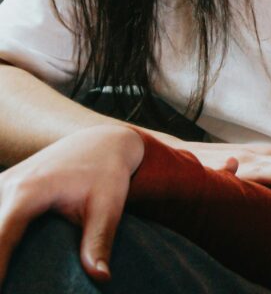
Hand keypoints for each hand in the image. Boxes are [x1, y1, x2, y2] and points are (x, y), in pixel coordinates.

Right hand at [0, 124, 143, 283]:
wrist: (102, 142)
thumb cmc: (107, 173)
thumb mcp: (109, 206)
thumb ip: (99, 241)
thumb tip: (102, 278)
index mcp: (29, 190)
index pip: (0, 238)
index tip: (2, 290)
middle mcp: (7, 185)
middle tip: (10, 284)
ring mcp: (0, 185)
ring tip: (10, 275)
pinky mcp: (0, 189)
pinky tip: (7, 256)